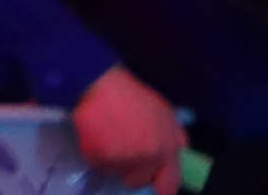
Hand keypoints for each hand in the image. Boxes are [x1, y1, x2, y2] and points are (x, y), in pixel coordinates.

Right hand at [66, 68, 181, 184]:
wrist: (100, 83)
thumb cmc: (133, 96)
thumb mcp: (165, 114)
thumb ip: (173, 139)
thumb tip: (172, 159)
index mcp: (169, 148)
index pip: (169, 184)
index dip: (160, 187)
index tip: (152, 185)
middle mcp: (150, 157)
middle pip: (139, 181)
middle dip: (131, 170)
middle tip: (123, 153)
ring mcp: (125, 159)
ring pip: (116, 171)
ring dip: (111, 160)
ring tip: (107, 137)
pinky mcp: (100, 157)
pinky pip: (97, 163)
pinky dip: (94, 153)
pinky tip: (95, 134)